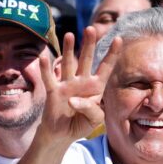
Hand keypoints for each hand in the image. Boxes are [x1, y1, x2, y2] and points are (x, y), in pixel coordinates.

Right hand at [37, 28, 121, 142]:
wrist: (63, 135)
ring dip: (68, 50)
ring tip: (69, 34)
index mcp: (96, 87)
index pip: (105, 67)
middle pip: (86, 59)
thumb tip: (73, 99)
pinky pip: (49, 78)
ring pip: (68, 64)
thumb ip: (91, 109)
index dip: (112, 54)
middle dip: (89, 44)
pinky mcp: (53, 92)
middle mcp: (81, 82)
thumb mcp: (95, 120)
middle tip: (91, 28)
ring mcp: (67, 85)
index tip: (118, 38)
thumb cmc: (81, 125)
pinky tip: (43, 57)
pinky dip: (46, 69)